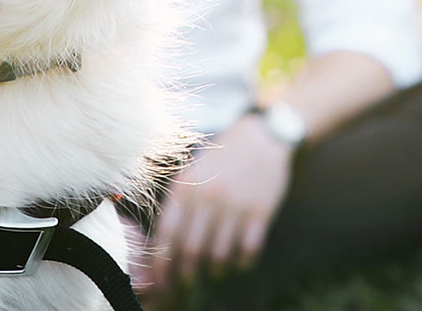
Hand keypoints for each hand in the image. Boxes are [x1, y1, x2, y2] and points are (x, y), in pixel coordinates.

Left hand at [143, 115, 292, 293]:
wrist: (261, 137)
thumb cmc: (221, 160)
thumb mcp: (192, 173)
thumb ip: (177, 206)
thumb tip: (160, 247)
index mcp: (186, 188)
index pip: (166, 235)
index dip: (160, 264)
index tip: (159, 282)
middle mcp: (208, 197)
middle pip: (190, 252)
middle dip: (185, 276)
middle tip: (186, 284)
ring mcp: (235, 205)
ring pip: (218, 256)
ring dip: (214, 272)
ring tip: (213, 272)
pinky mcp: (260, 211)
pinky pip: (247, 250)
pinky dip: (241, 263)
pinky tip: (238, 262)